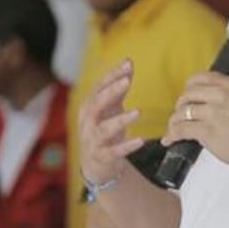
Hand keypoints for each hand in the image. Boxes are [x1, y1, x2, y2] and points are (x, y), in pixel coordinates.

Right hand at [77, 61, 142, 184]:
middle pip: (96, 104)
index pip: (99, 87)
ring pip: (103, 129)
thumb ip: (118, 88)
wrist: (94, 165)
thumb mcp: (110, 108)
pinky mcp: (102, 157)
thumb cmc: (103, 130)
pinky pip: (113, 152)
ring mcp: (93, 140)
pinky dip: (126, 146)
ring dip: (120, 120)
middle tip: (126, 81)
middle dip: (110, 91)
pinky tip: (140, 141)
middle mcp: (88, 122)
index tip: (128, 65)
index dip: (112, 75)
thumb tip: (128, 62)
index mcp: (89, 107)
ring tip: (138, 113)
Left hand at [162, 72, 228, 169]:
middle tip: (180, 115)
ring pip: (181, 113)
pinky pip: (180, 129)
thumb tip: (213, 105)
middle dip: (180, 106)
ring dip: (174, 122)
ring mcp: (212, 113)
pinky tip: (170, 140)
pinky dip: (172, 135)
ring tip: (173, 130)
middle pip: (187, 95)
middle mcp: (219, 95)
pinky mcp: (206, 131)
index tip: (186, 95)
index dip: (189, 88)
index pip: (200, 78)